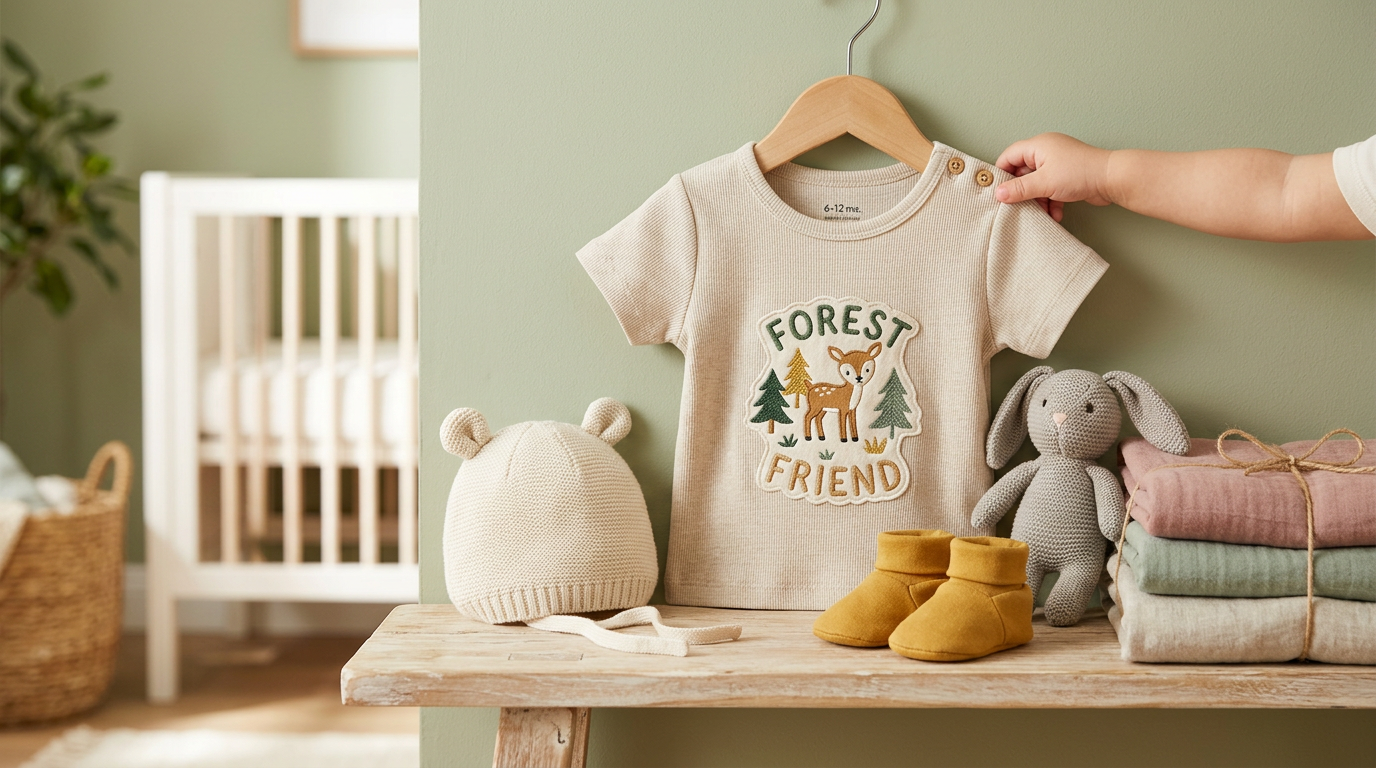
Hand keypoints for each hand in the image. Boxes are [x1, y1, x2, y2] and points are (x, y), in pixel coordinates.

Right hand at [994, 133, 1113, 222]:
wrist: (1112, 179)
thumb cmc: (1081, 173)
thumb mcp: (1044, 183)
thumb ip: (1019, 189)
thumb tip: (999, 194)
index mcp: (1038, 146)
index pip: (1009, 156)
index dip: (1001, 173)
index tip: (998, 191)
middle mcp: (1046, 152)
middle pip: (1022, 173)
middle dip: (1022, 192)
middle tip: (1019, 206)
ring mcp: (1057, 164)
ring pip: (1037, 184)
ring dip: (1038, 200)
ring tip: (1042, 212)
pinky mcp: (1067, 176)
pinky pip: (1050, 189)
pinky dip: (1051, 202)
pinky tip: (1056, 213)